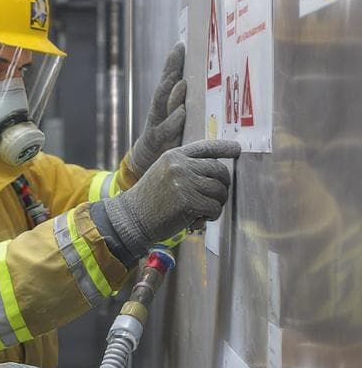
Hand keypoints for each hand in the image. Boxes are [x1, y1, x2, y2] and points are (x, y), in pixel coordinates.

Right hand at [104, 138, 241, 256]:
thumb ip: (185, 168)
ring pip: (219, 190)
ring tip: (206, 211)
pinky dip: (212, 215)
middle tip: (218, 198)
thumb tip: (216, 173)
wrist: (130, 218)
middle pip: (219, 169)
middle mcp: (180, 165)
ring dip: (218, 203)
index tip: (237, 150)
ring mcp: (183, 182)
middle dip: (223, 185)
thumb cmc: (148, 200)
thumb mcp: (162, 173)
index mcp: (174, 156)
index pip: (205, 147)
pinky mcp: (187, 201)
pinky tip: (200, 220)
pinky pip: (214, 207)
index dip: (224, 147)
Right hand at [129, 42, 187, 174]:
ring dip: (172, 94)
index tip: (180, 45)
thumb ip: (190, 109)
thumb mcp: (179, 123)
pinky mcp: (157, 143)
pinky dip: (174, 121)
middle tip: (177, 53)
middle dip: (170, 70)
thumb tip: (213, 93)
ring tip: (182, 82)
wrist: (145, 166)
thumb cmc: (167, 143)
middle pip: (163, 87)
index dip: (173, 64)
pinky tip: (182, 112)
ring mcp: (156, 127)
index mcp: (164, 106)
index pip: (168, 81)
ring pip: (162, 106)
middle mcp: (158, 113)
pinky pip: (166, 130)